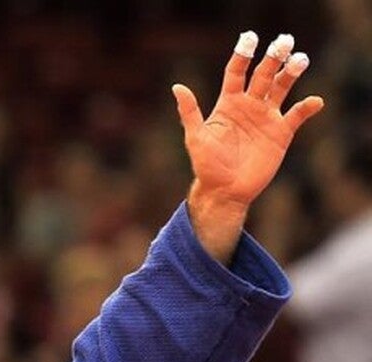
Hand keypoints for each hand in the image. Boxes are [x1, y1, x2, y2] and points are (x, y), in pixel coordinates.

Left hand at [172, 32, 323, 261]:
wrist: (225, 190)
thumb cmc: (206, 164)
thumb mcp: (195, 137)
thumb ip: (190, 112)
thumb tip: (177, 87)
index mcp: (228, 103)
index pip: (236, 73)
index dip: (242, 56)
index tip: (249, 39)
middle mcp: (249, 105)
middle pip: (263, 75)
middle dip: (273, 59)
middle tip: (284, 42)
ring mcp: (266, 117)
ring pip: (282, 88)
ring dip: (291, 73)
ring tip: (300, 60)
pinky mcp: (281, 133)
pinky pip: (297, 115)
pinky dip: (307, 107)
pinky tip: (315, 101)